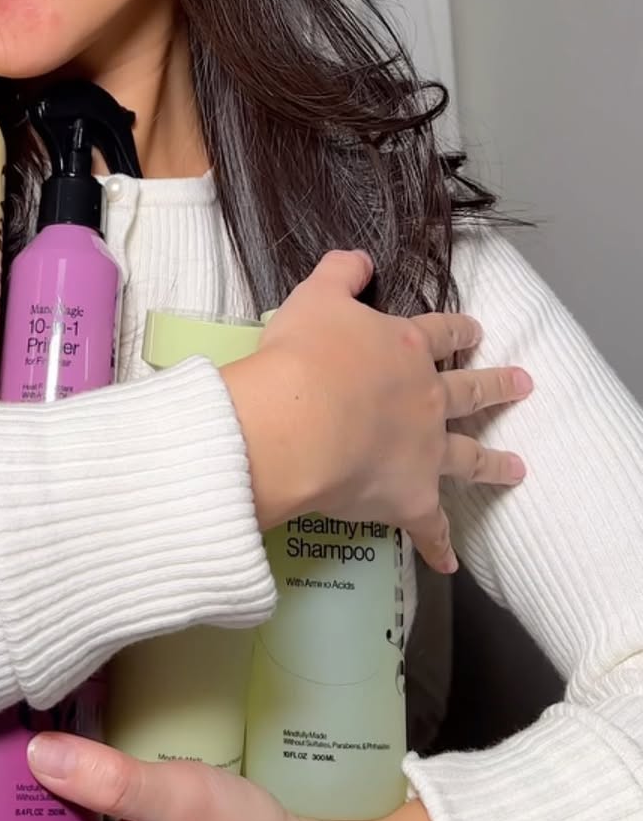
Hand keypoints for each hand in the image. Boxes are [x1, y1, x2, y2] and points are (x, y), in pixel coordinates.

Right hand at [220, 249, 531, 571]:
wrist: (297, 422)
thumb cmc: (302, 355)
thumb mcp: (315, 297)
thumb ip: (340, 274)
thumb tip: (360, 258)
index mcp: (404, 348)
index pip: (441, 334)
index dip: (458, 330)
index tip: (476, 330)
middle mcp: (425, 397)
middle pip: (469, 392)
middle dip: (497, 386)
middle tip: (523, 384)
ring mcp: (424, 450)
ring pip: (468, 456)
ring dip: (493, 463)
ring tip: (517, 468)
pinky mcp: (410, 498)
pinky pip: (428, 526)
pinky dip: (438, 544)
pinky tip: (448, 562)